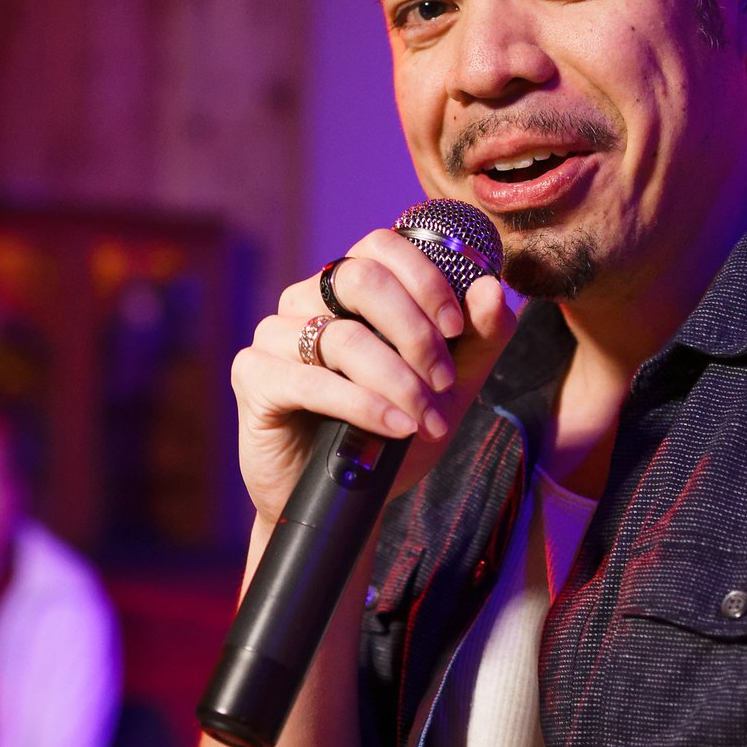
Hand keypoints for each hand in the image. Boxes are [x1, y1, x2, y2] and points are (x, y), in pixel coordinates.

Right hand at [232, 227, 516, 522]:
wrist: (346, 502)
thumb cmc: (392, 433)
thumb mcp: (450, 387)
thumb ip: (479, 338)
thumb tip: (493, 288)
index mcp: (348, 287)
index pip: (380, 244)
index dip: (423, 278)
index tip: (457, 327)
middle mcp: (306, 300)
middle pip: (359, 278)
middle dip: (414, 332)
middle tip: (443, 382)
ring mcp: (274, 335)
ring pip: (342, 337)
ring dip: (397, 381)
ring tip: (426, 422)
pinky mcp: (254, 376)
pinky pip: (310, 381)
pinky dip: (362, 405)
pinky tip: (395, 428)